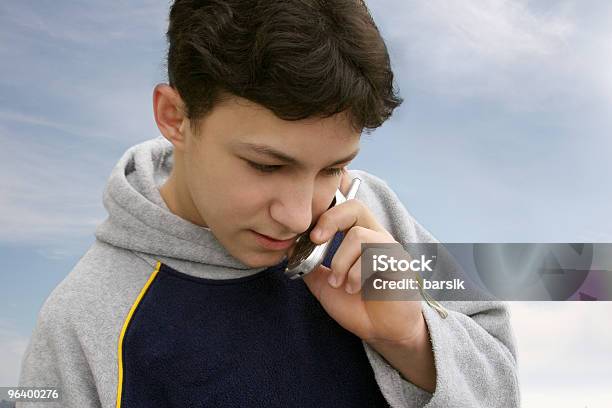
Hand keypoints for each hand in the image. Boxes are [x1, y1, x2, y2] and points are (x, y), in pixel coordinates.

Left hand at [302, 172, 425, 347]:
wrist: (383, 333)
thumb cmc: (358, 307)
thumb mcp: (325, 285)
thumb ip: (310, 266)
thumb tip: (291, 249)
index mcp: (360, 238)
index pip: (345, 208)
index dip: (325, 213)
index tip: (309, 235)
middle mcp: (377, 238)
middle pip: (355, 207)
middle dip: (330, 221)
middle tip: (316, 240)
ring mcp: (390, 249)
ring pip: (358, 236)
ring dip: (340, 261)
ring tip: (338, 282)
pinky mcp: (400, 265)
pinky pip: (374, 256)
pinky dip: (356, 274)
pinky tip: (354, 289)